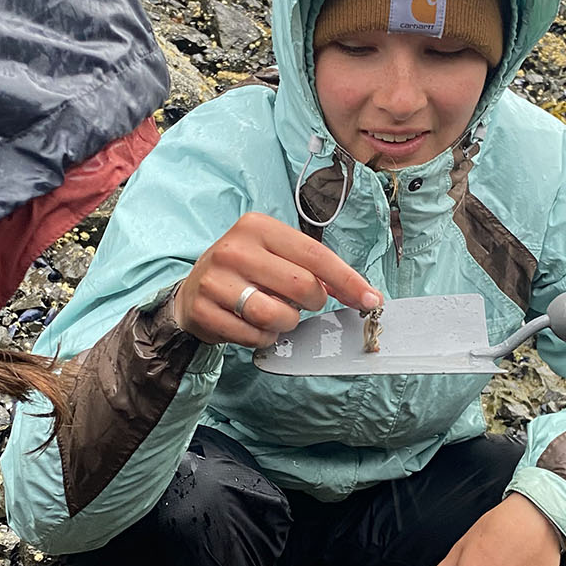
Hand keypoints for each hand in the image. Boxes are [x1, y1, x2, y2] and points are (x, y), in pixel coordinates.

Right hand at [174, 212, 380, 347]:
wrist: (193, 291)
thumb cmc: (246, 272)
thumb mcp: (275, 255)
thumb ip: (314, 268)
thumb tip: (362, 294)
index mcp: (257, 227)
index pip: (316, 255)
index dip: (348, 281)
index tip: (371, 299)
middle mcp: (235, 249)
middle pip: (302, 286)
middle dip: (312, 302)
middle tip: (299, 302)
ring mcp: (216, 280)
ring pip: (279, 315)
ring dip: (287, 323)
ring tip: (274, 313)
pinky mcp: (204, 311)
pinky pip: (255, 336)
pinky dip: (264, 337)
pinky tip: (253, 325)